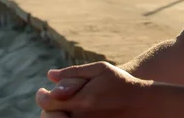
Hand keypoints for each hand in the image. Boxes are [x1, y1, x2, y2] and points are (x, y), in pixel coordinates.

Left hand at [36, 61, 150, 117]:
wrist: (142, 103)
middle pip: (50, 117)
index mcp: (81, 101)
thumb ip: (74, 72)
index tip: (42, 92)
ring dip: (56, 116)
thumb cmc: (121, 83)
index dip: (41, 97)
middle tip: (51, 101)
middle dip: (48, 109)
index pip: (48, 103)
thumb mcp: (100, 69)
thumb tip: (50, 75)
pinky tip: (73, 114)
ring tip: (62, 108)